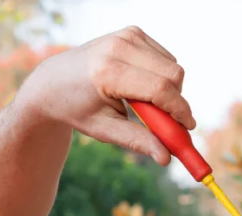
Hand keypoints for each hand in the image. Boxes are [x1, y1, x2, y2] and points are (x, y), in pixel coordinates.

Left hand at [17, 26, 191, 165]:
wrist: (53, 81)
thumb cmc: (77, 108)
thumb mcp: (104, 130)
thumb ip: (137, 141)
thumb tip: (166, 158)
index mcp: (108, 72)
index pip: (159, 89)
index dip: (179, 110)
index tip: (188, 127)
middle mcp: (118, 47)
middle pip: (173, 75)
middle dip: (177, 101)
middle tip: (167, 122)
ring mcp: (126, 35)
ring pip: (172, 65)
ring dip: (169, 89)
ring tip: (144, 104)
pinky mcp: (132, 32)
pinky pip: (165, 57)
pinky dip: (162, 75)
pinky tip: (140, 85)